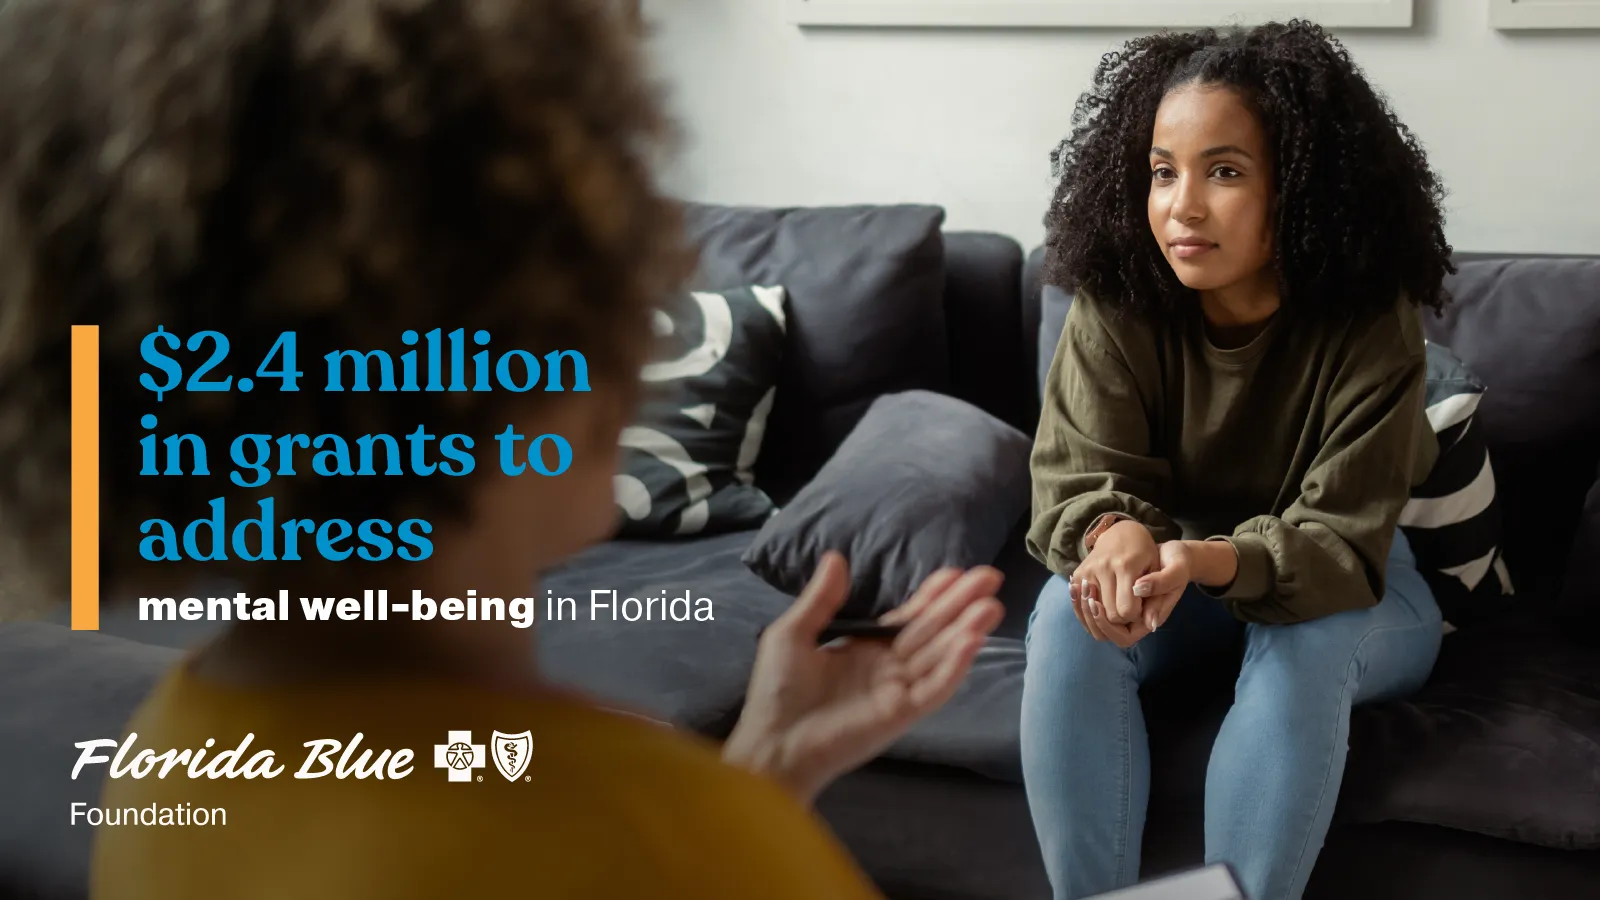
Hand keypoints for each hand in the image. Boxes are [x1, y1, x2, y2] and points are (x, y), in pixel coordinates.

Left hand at [723, 552, 1004, 803]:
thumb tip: (836, 557)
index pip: (908, 618)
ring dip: (967, 630)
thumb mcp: (793, 633)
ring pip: (940, 655)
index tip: (955, 571)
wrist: (772, 743)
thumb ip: (821, 599)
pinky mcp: (901, 713)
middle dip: (961, 604)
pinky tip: (972, 642)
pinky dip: (954, 666)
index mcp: (864, 649)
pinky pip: (934, 688)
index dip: (932, 595)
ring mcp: (898, 691)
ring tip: (991, 606)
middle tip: (990, 577)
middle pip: (933, 631)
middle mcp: (887, 668)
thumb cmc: (777, 691)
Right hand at [1074, 519, 1158, 625]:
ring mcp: (1087, 571)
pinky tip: (1101, 608)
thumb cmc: (1145, 553)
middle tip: (1130, 609)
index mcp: (1125, 566)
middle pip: (1109, 614)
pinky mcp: (1078, 574)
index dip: (1135, 616)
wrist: (1121, 533)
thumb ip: (1156, 597)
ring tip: (1116, 609)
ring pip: (1093, 612)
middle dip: (1122, 619)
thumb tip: (1151, 626)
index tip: (1141, 608)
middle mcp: (1102, 568)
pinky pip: (1080, 605)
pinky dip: (1090, 612)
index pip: (1126, 610)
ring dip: (1105, 617)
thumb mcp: (1158, 569)